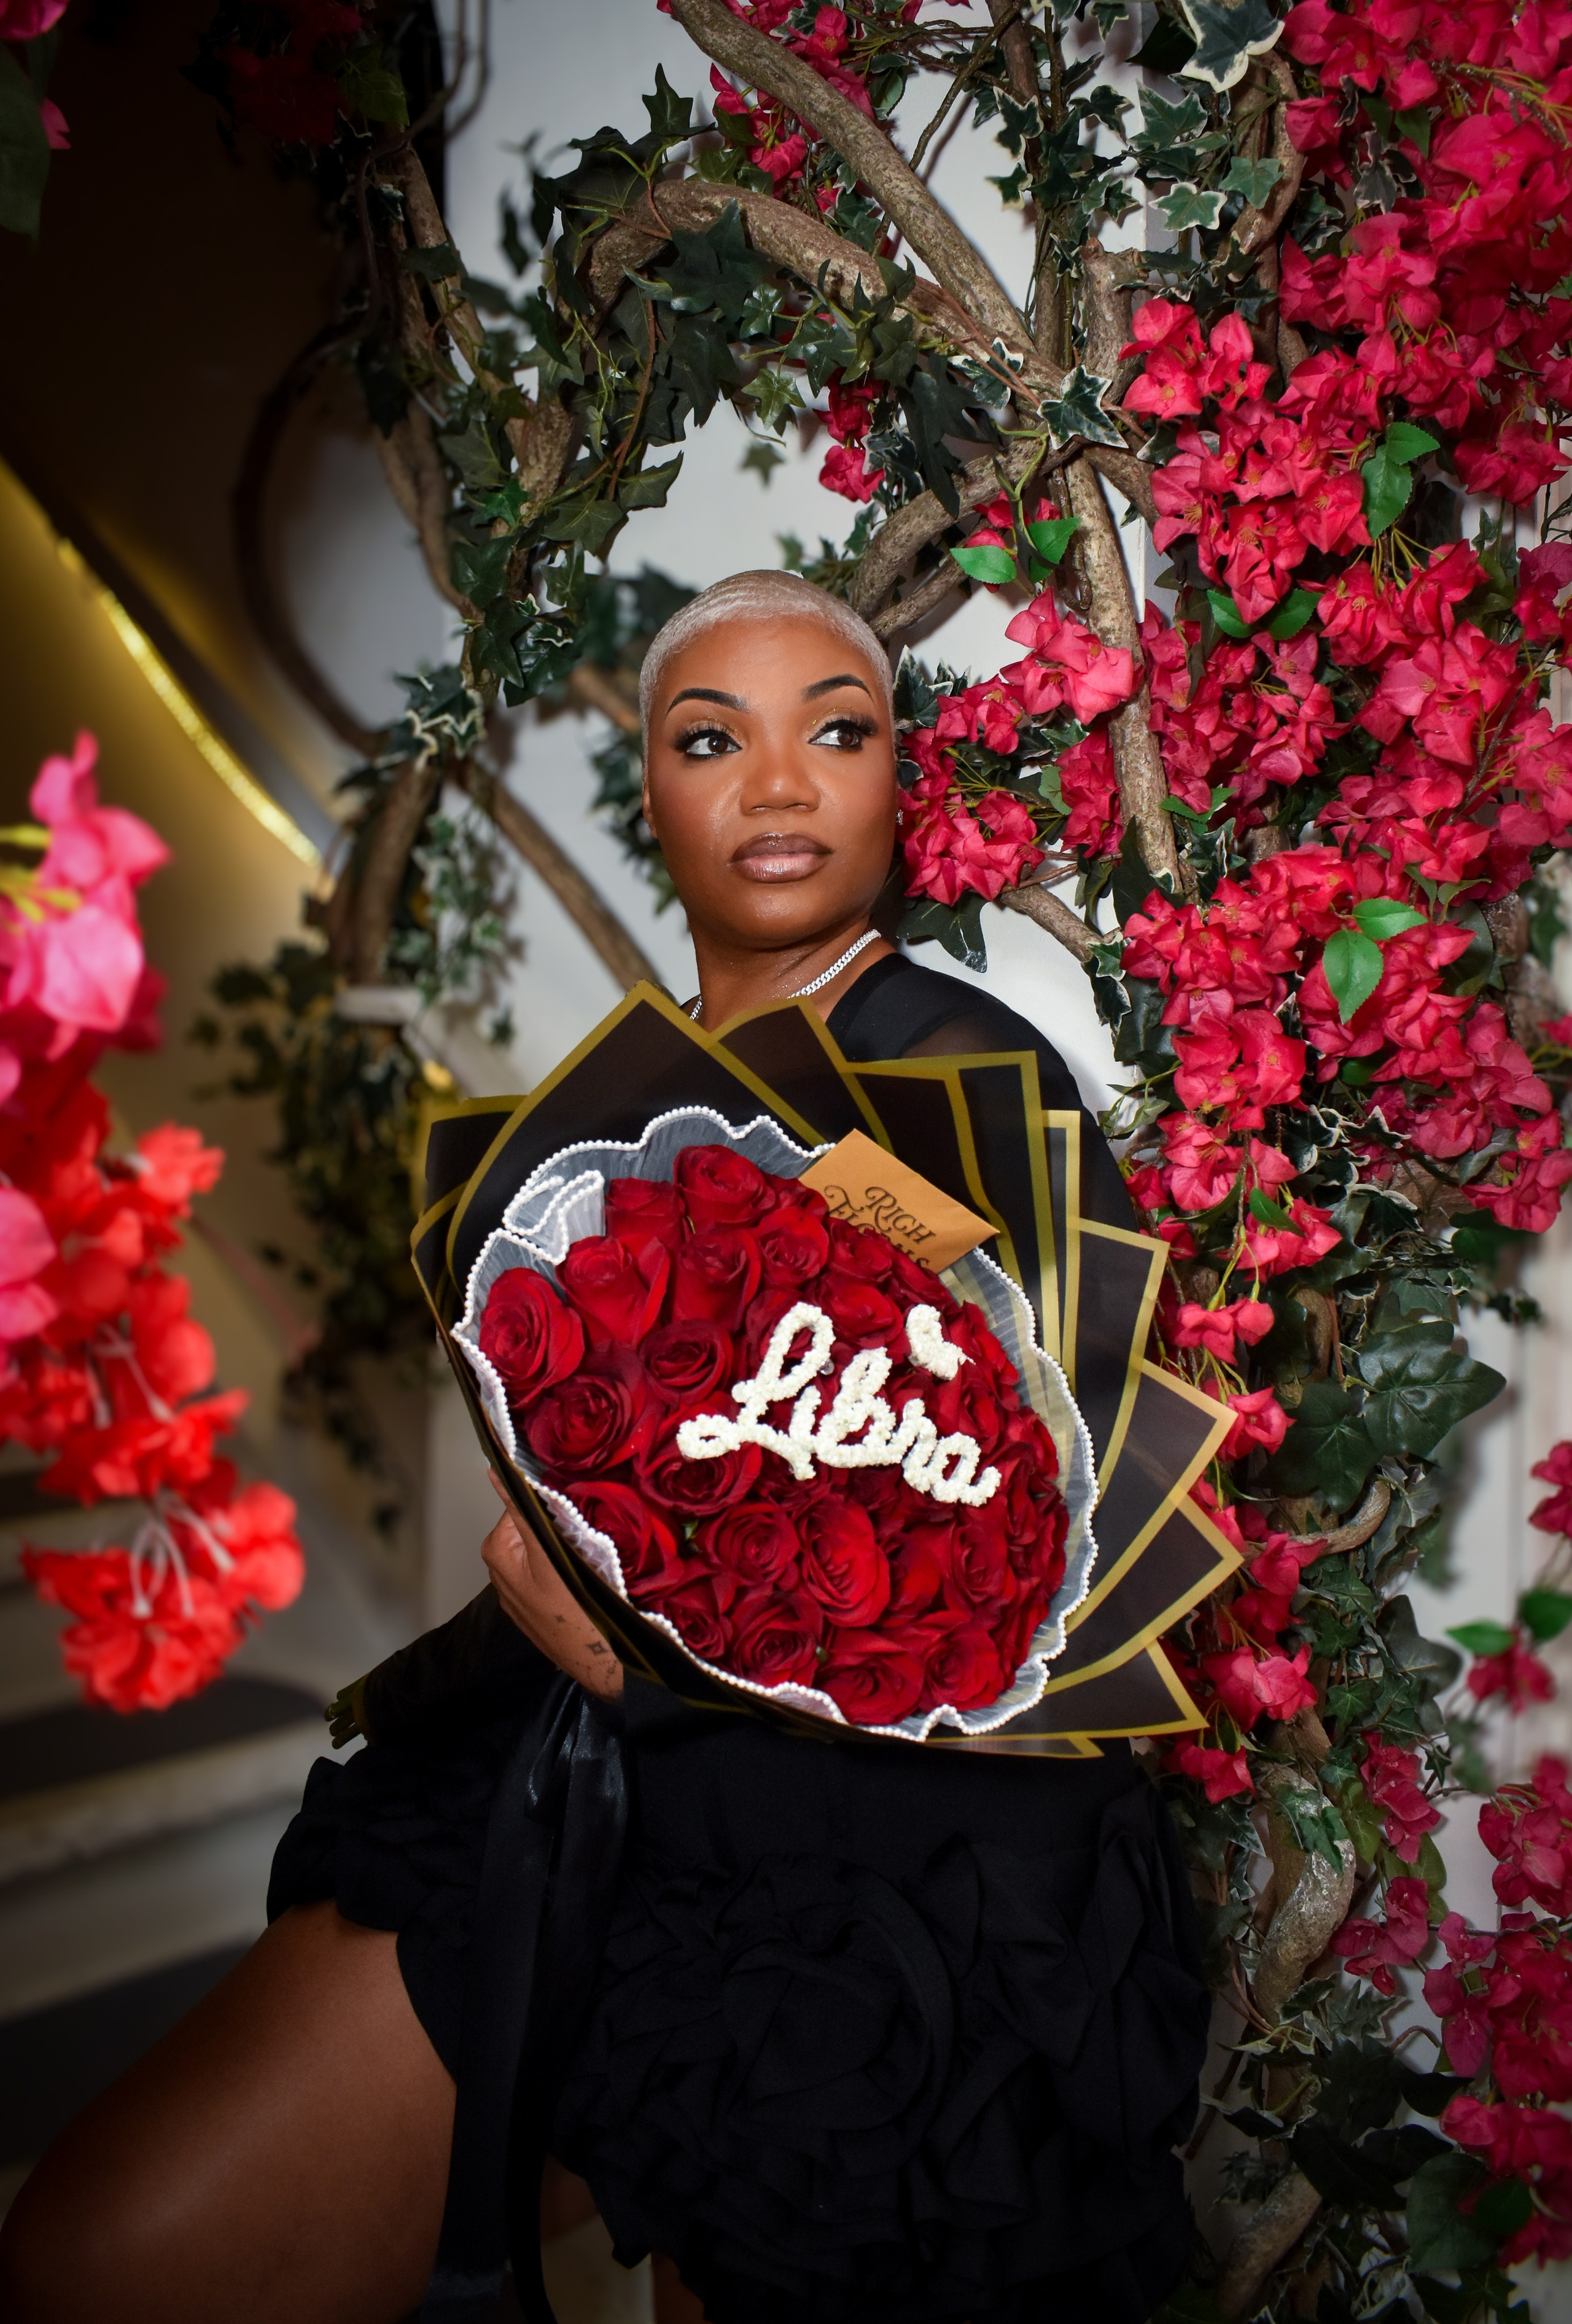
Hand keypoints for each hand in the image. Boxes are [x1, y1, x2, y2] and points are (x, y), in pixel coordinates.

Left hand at [482, 1473, 624, 1699]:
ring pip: (544, 1551)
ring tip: (592, 1559)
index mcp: (497, 1551)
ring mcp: (520, 1594)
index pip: (521, 1504)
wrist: (602, 1665)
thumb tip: (494, 1470)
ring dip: (565, 1549)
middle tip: (589, 1537)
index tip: (578, 1505)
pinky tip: (586, 1580)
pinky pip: (551, 1575)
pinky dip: (566, 1572)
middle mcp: (501, 1572)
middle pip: (533, 1527)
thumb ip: (523, 1511)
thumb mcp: (549, 1551)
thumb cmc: (576, 1609)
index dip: (550, 1500)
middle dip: (558, 1526)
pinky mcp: (538, 1610)